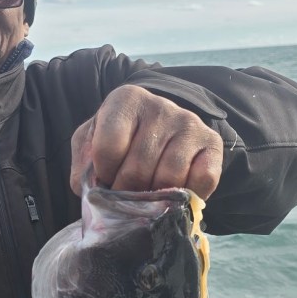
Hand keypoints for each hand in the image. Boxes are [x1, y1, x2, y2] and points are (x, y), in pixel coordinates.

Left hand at [70, 84, 222, 197]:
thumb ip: (83, 166)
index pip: (108, 148)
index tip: (106, 175)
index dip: (103, 173)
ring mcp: (189, 123)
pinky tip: (173, 192)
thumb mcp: (91, 144)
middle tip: (127, 191)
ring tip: (148, 191)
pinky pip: (200, 182)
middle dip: (128, 191)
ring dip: (155, 198)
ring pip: (168, 180)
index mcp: (126, 99)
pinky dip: (185, 197)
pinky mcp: (212, 143)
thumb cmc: (120, 139)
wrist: (160, 129)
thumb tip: (91, 192)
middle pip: (138, 169)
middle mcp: (161, 106)